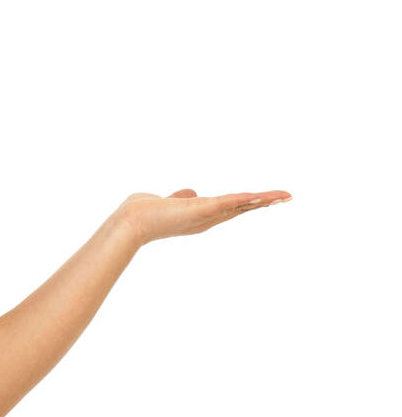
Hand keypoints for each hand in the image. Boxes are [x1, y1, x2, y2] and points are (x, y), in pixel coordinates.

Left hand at [116, 189, 292, 246]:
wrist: (130, 222)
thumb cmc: (144, 214)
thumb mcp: (167, 202)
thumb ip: (180, 198)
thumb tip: (190, 194)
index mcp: (201, 216)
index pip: (231, 207)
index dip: (249, 203)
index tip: (267, 199)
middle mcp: (206, 219)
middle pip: (242, 208)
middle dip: (264, 202)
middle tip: (286, 197)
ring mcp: (204, 215)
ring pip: (239, 205)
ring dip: (262, 200)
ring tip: (283, 196)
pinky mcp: (200, 209)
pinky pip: (227, 202)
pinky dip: (243, 199)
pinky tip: (260, 196)